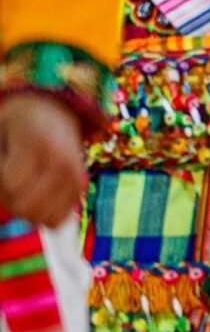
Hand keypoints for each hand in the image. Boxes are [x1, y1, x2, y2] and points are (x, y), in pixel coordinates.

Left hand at [0, 94, 86, 226]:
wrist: (55, 113)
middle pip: (26, 205)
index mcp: (41, 145)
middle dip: (9, 199)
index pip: (11, 184)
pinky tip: (38, 198)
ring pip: (42, 217)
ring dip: (26, 210)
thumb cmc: (18, 124)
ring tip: (24, 189)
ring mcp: (75, 177)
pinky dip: (43, 215)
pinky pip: (58, 218)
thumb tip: (4, 192)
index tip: (3, 164)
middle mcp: (63, 163)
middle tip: (9, 181)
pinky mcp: (80, 187)